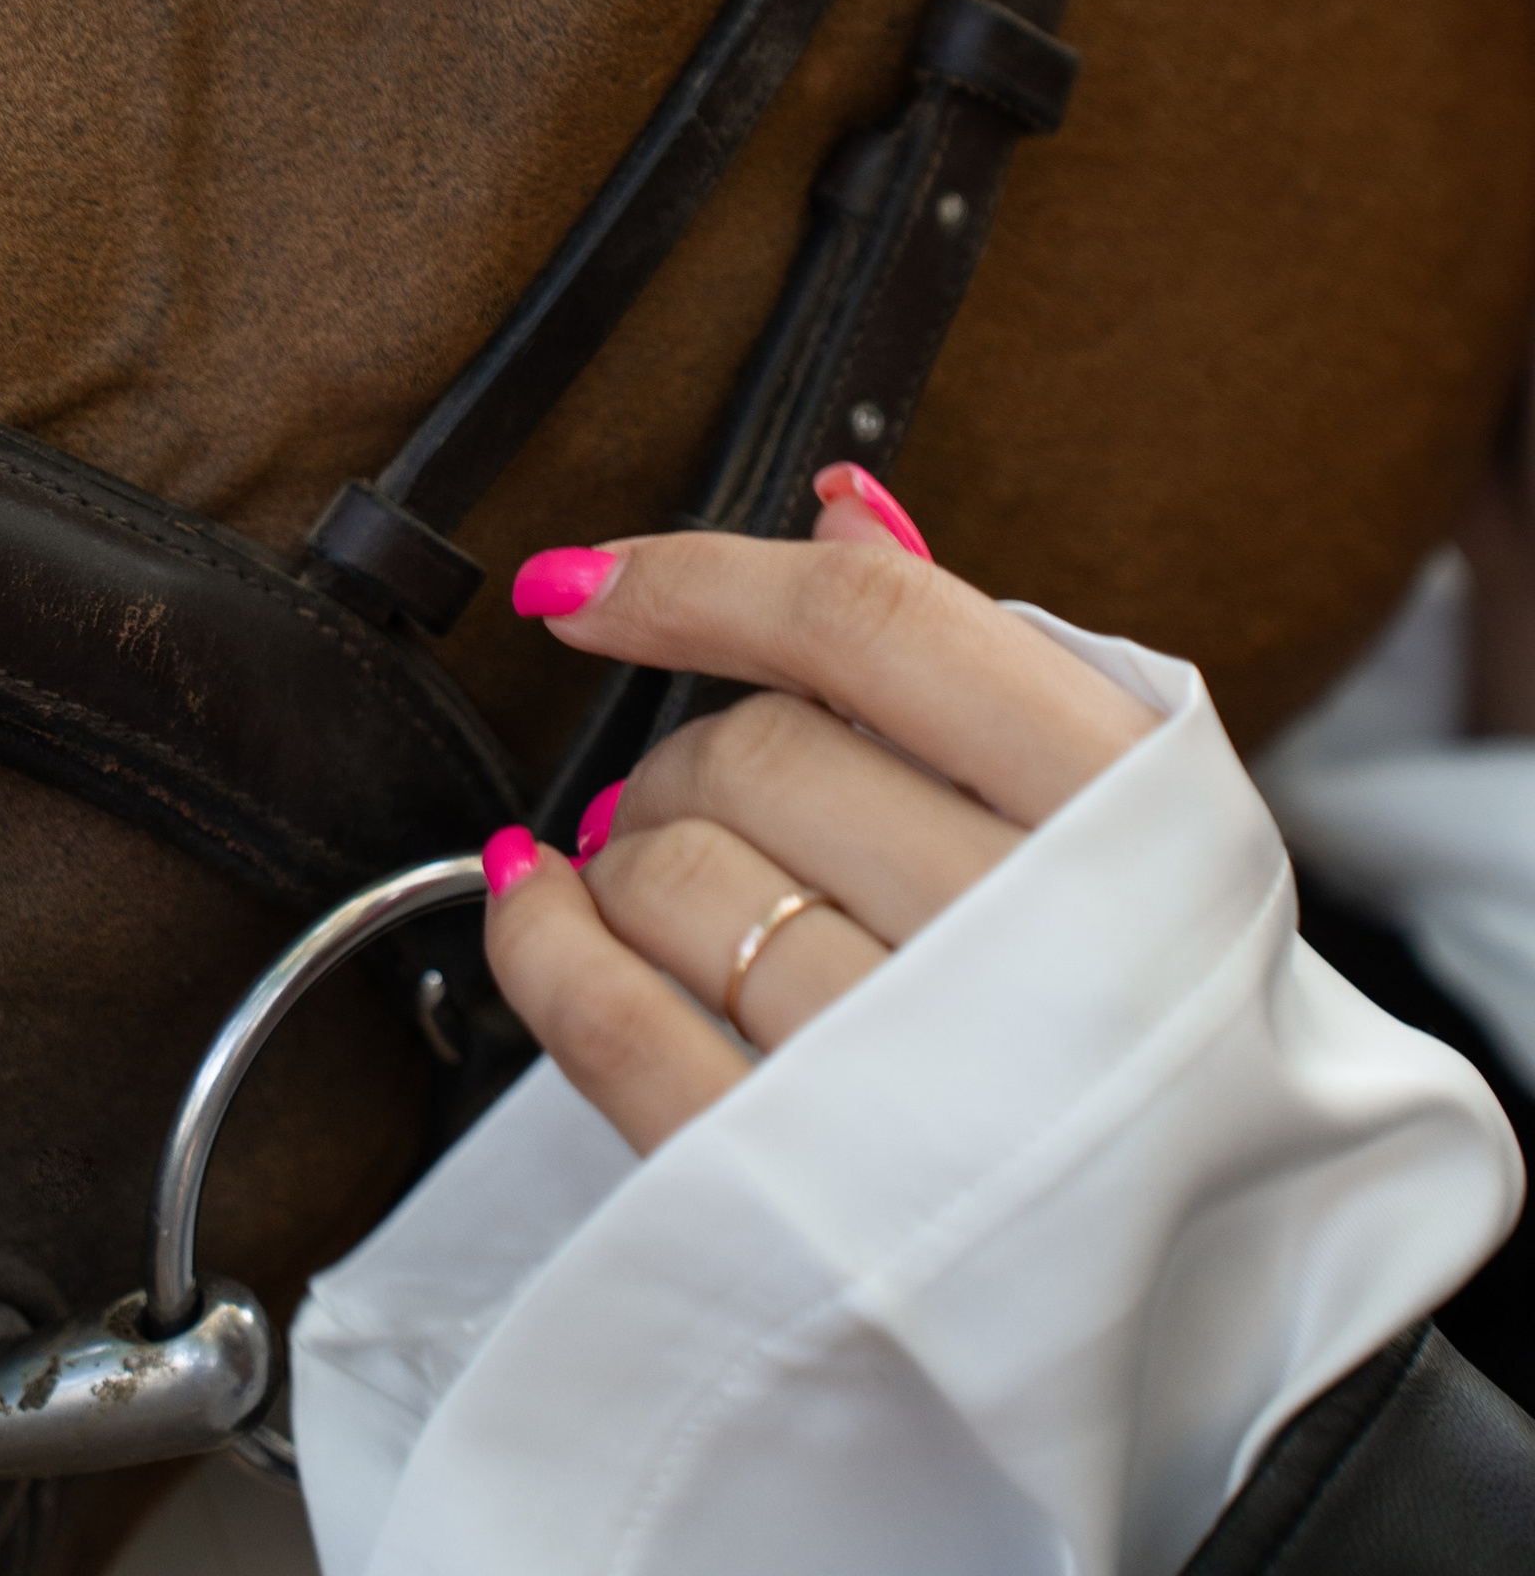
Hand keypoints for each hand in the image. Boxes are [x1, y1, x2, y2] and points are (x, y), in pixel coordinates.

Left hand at [481, 470, 1156, 1154]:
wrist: (1236, 1276)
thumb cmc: (1158, 1015)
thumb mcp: (1124, 813)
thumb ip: (969, 658)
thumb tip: (840, 505)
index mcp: (1129, 812)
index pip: (871, 625)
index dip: (698, 579)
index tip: (590, 584)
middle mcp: (1037, 939)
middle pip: (755, 752)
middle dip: (680, 758)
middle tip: (693, 799)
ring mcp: (922, 1079)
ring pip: (672, 881)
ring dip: (618, 860)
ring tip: (651, 879)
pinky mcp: (807, 1199)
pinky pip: (612, 1027)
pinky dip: (546, 950)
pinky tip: (546, 915)